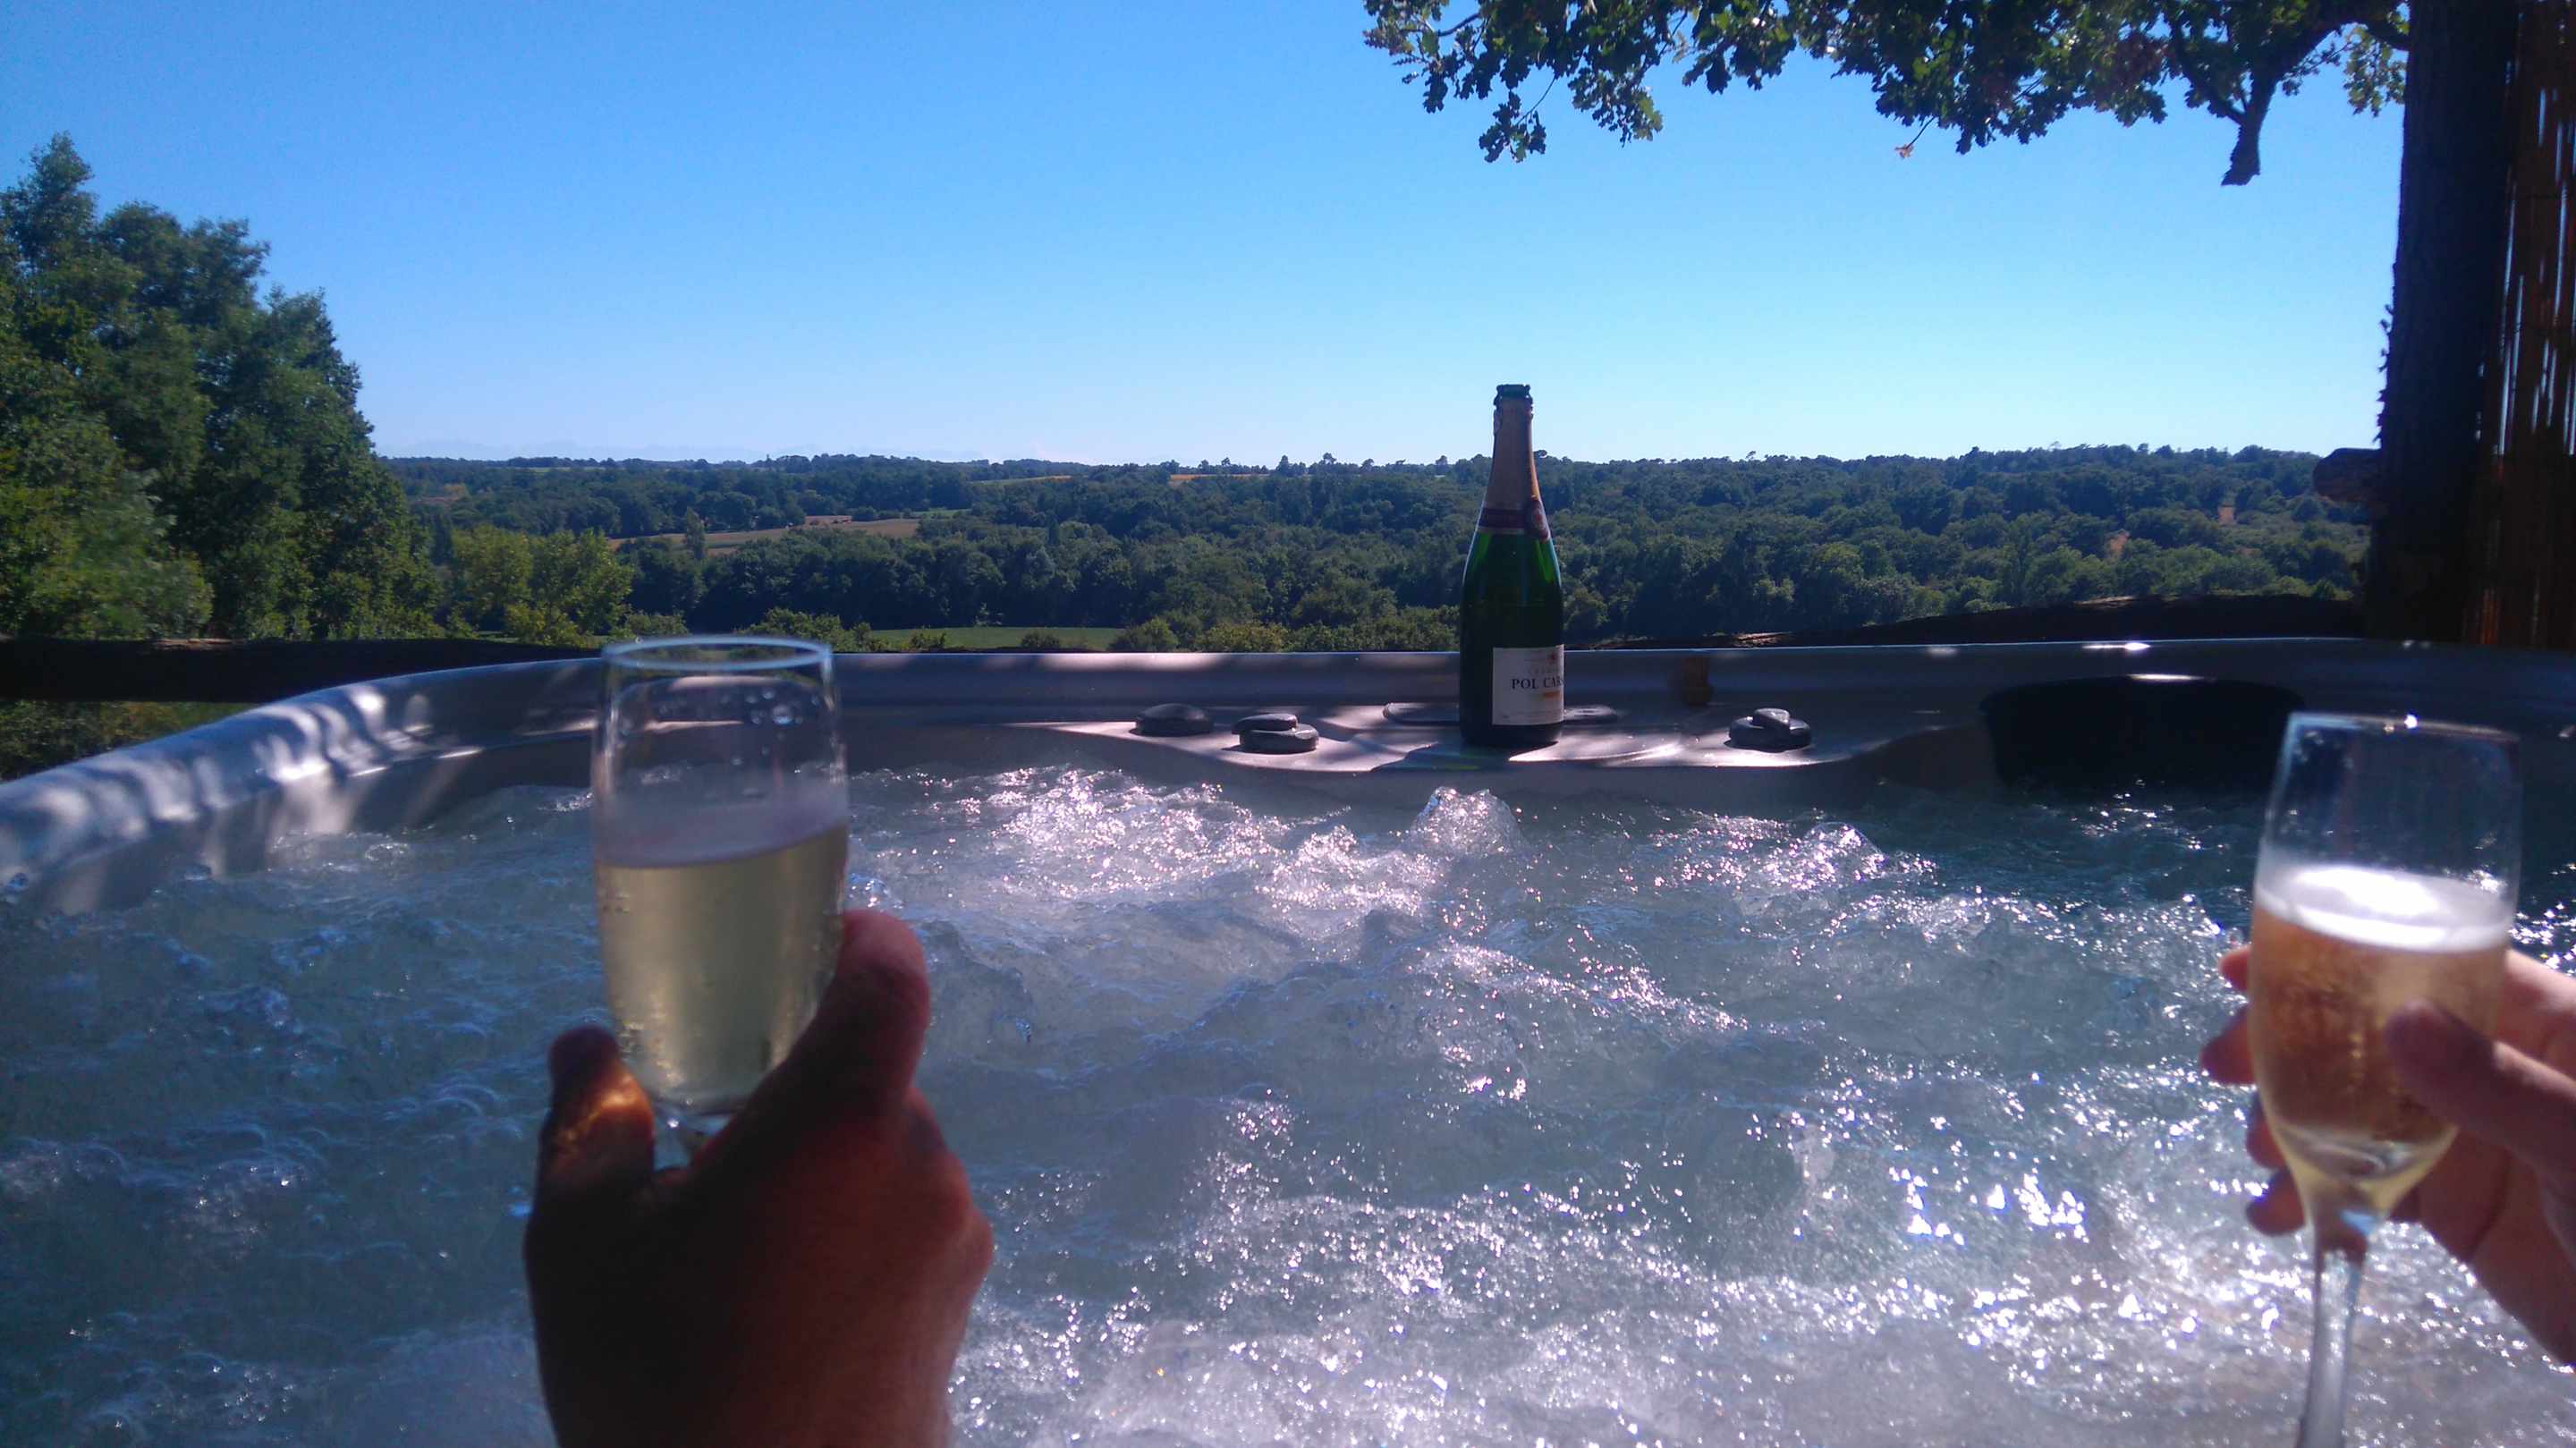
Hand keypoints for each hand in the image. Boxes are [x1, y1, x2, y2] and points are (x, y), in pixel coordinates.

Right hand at [525, 910, 993, 1447]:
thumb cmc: (665, 1384)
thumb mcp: (584, 1249)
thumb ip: (588, 1124)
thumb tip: (579, 1046)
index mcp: (842, 1125)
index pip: (891, 975)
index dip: (861, 934)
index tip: (812, 937)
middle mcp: (920, 1164)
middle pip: (873, 1071)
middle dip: (801, 1082)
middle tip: (717, 1125)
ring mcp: (954, 1235)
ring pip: (887, 1150)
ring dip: (821, 1163)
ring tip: (732, 1235)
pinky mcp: (959, 1296)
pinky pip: (905, 1216)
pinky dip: (850, 1221)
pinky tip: (776, 1291)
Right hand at [2201, 944, 2575, 1360]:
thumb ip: (2498, 1085)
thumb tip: (2396, 1020)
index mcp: (2543, 1023)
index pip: (2428, 961)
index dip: (2335, 952)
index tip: (2249, 962)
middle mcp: (2495, 1066)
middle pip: (2370, 1028)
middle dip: (2289, 1041)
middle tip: (2223, 1066)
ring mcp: (2469, 1134)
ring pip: (2354, 1104)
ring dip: (2290, 1121)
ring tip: (2257, 1152)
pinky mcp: (2451, 1203)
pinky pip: (2364, 1181)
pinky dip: (2311, 1194)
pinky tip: (2275, 1215)